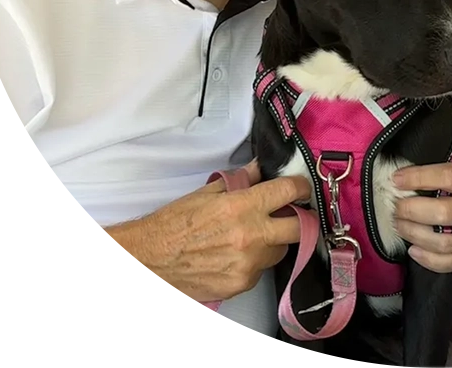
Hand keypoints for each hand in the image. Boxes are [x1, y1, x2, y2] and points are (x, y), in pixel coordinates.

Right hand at [103, 159, 310, 301]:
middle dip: (298, 219)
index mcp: (243, 207)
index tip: (301, 187)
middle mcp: (250, 236)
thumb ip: (243, 179)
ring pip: (279, 251)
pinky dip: (253, 263)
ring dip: (272, 242)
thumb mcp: (209, 191)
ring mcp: (247, 264)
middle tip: (289, 215)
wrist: (149, 259)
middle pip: (299, 227)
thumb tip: (263, 167)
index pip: (289, 191)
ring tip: (251, 237)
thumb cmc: (176, 222)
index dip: (300, 186)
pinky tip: (234, 256)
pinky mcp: (240, 285)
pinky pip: (259, 271)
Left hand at [391, 129, 451, 272]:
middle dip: (412, 210)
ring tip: (398, 222)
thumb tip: (444, 109)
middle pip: (442, 215)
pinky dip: (432, 261)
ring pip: (444, 243)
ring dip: (415, 234)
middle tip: (394, 203)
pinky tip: (413, 249)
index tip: (396, 177)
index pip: (447, 178)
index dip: (419, 178)